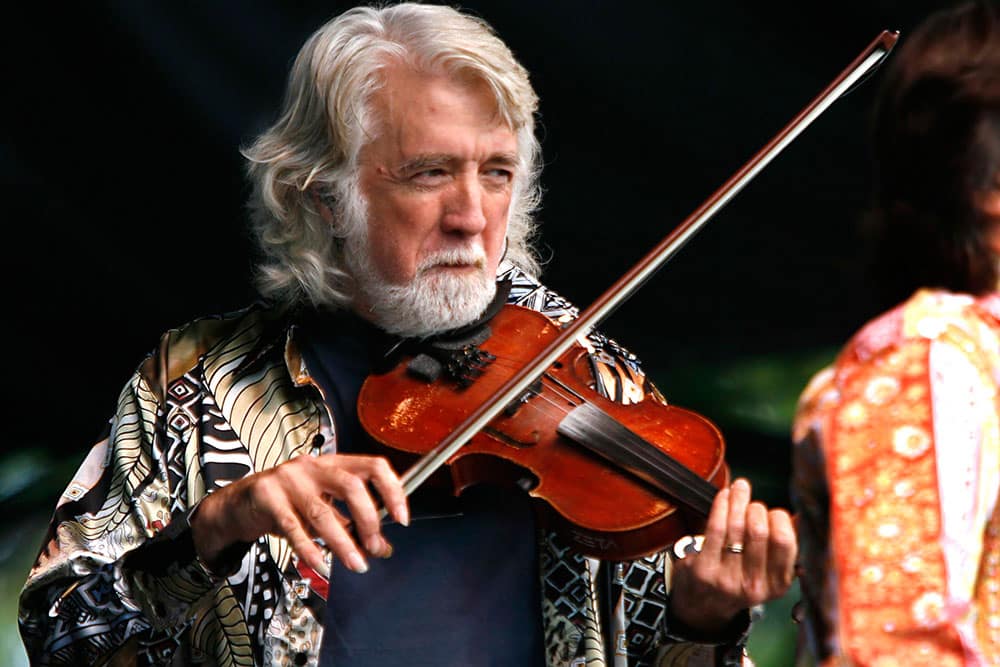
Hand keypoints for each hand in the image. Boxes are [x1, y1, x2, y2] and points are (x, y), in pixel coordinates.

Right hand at [190, 453, 409, 576]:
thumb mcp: (323, 507)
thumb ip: (352, 524)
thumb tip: (382, 548)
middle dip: (368, 520)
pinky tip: (321, 565)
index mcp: (333, 463)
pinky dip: (310, 550)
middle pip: (351, 486)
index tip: (402, 518)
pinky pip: (293, 528)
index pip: (373, 466)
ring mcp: (288, 479)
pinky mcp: (267, 497)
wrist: (238, 503)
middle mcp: (313, 466)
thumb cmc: (287, 502)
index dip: (392, 490)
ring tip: (356, 564)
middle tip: (376, 547)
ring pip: (323, 512)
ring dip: (343, 543)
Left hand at [668, 478, 796, 633]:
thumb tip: (802, 515)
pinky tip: (724, 495)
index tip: (773, 512)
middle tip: (753, 503)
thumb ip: (785, 546)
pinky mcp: (704, 569)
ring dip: (739, 499)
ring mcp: (727, 578)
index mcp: (777, 585)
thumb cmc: (742, 578)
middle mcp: (754, 585)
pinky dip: (721, 505)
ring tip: (740, 487)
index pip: (784, 541)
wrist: (706, 606)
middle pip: (759, 530)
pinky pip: (715, 528)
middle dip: (756, 508)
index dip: (779, 519)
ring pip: (736, 526)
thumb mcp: (770, 572)